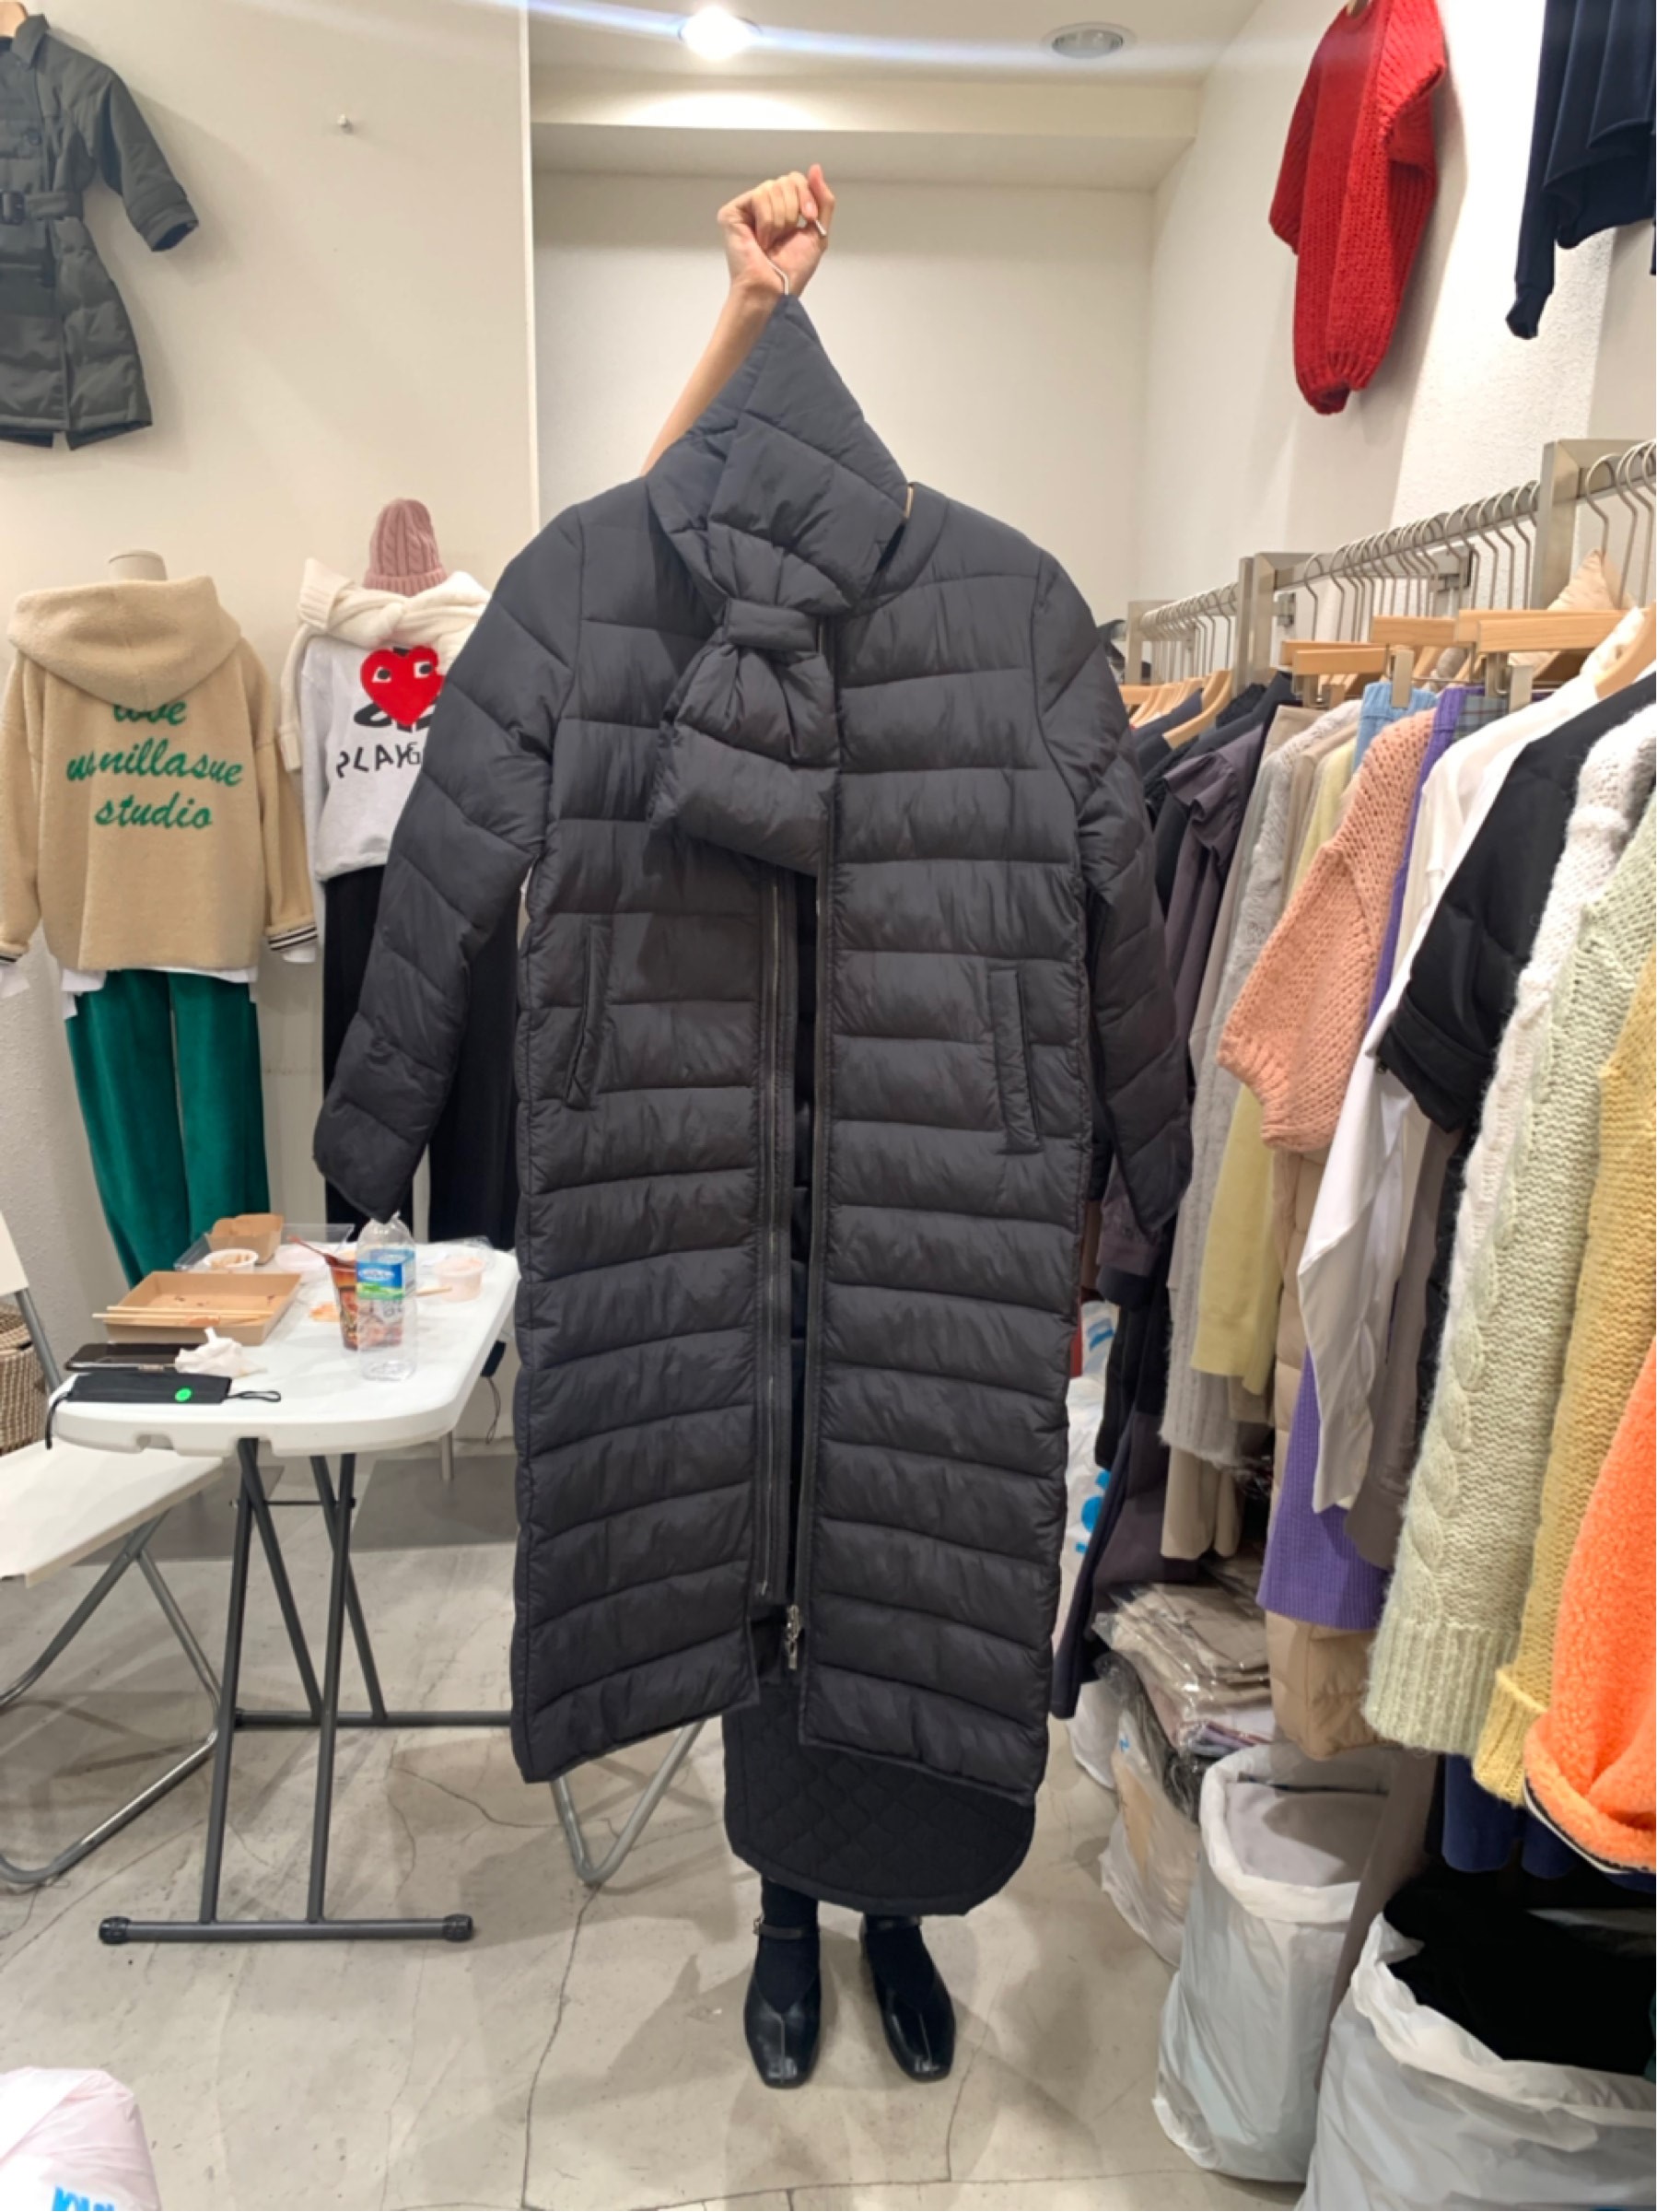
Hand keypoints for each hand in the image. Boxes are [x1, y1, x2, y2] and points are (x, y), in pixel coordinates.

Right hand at [718, 165, 834, 300]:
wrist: (774, 288)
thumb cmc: (792, 269)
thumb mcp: (818, 231)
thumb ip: (823, 200)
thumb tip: (815, 167)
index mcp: (782, 208)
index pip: (796, 180)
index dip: (807, 196)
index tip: (810, 219)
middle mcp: (764, 205)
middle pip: (786, 180)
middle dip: (794, 208)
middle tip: (788, 235)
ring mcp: (747, 208)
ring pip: (773, 187)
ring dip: (781, 220)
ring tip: (772, 241)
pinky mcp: (732, 212)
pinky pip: (759, 196)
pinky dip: (767, 221)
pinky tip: (761, 240)